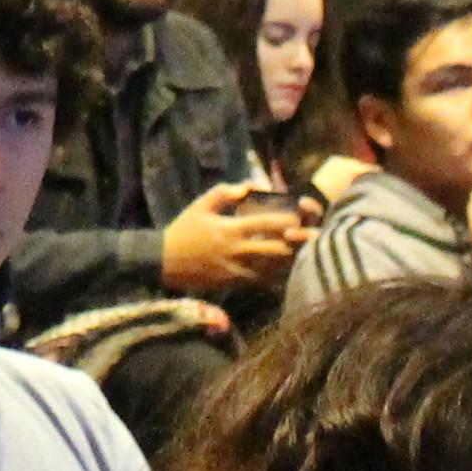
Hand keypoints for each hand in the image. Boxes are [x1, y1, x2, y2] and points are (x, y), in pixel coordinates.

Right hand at [161, 181, 309, 298]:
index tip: (299, 216)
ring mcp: (238, 270)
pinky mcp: (236, 284)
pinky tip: (287, 270)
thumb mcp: (201, 205)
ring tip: (303, 252)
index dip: (287, 220)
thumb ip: (225, 192)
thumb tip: (249, 186)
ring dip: (291, 261)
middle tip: (307, 236)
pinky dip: (278, 276)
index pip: (266, 223)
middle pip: (276, 250)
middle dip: (295, 244)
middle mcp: (238, 252)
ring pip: (274, 269)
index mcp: (230, 229)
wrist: (165, 262)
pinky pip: (264, 283)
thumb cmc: (184, 230)